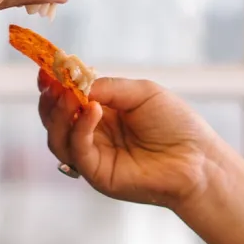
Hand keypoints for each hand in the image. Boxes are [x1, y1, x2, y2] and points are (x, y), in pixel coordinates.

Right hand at [36, 70, 243, 243]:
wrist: (198, 160)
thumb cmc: (176, 125)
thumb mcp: (142, 93)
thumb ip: (108, 87)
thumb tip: (75, 83)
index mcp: (102, 114)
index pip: (67, 99)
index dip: (53, 85)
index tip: (45, 68)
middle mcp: (93, 136)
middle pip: (54, 120)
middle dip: (49, 99)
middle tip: (50, 81)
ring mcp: (94, 157)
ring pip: (58, 138)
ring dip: (59, 114)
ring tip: (69, 94)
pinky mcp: (98, 175)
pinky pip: (78, 150)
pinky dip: (80, 128)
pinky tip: (93, 110)